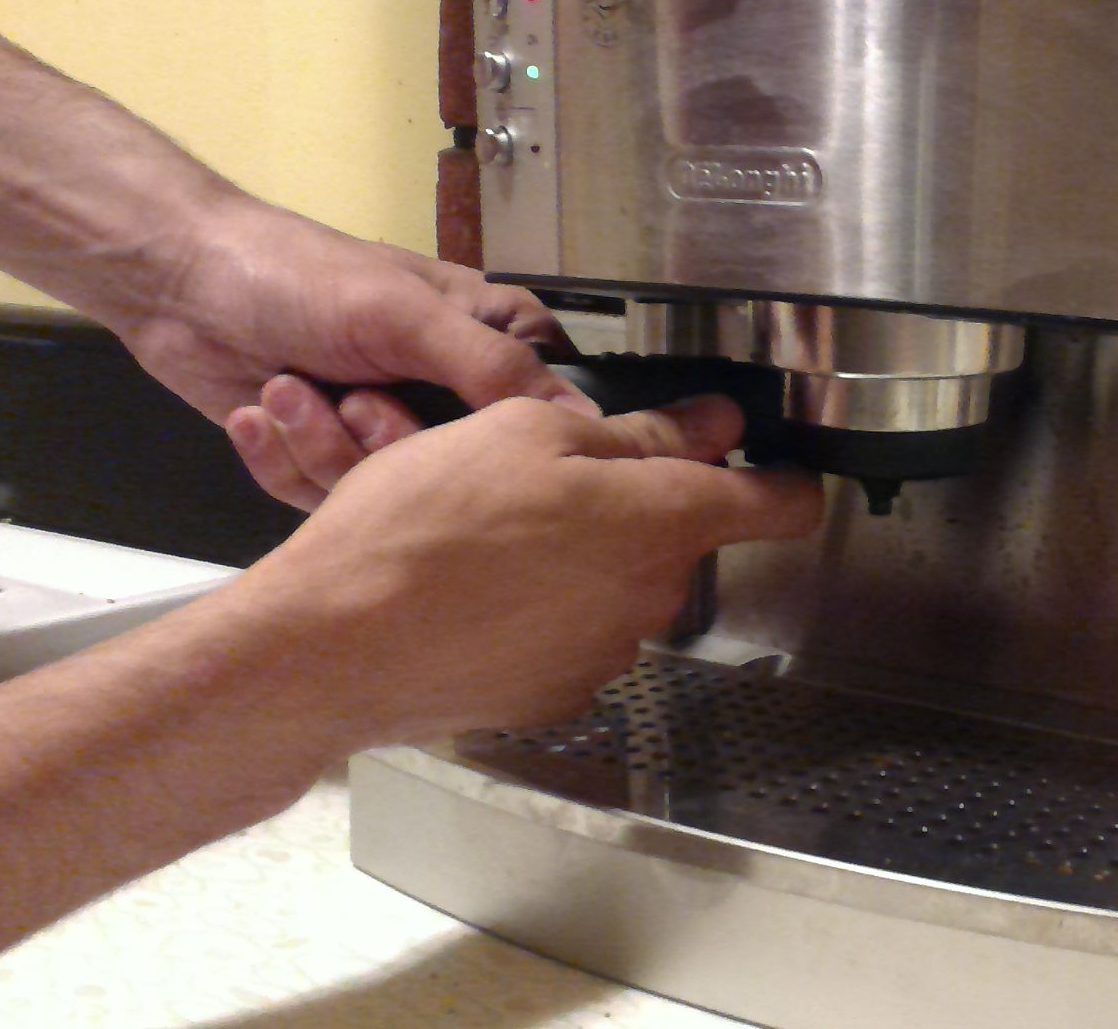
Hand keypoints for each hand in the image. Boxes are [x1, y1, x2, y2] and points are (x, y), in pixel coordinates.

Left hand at [97, 200, 596, 509]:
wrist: (177, 284)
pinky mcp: (327, 465)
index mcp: (489, 343)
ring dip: (324, 447)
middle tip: (353, 399)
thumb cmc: (299, 275)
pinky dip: (284, 460)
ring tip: (286, 389)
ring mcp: (386, 434)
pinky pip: (327, 503)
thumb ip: (494, 368)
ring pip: (391, 497)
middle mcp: (447, 396)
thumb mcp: (405, 315)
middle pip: (463, 474)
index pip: (545, 413)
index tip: (465, 437)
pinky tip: (258, 413)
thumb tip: (585, 421)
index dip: (512, 441)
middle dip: (391, 448)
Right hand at [215, 394, 822, 744]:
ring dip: (574, 555)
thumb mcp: (523, 436)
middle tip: (545, 474)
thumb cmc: (420, 529)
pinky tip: (473, 589)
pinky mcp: (557, 694)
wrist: (334, 647)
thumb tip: (711, 423)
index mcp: (661, 522)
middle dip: (628, 505)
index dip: (783, 476)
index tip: (776, 463)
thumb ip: (635, 434)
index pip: (779, 505)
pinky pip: (568, 633)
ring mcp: (606, 655)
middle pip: (674, 538)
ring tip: (487, 533)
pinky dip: (537, 608)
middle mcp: (651, 599)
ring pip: (615, 585)